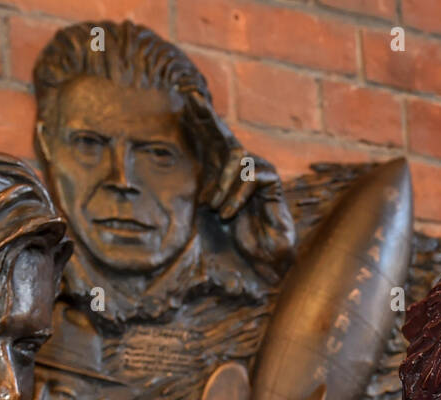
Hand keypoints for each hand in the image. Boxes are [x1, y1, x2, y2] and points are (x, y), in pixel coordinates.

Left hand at [184, 92, 294, 274]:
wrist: (261, 259)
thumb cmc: (232, 241)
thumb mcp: (204, 215)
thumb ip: (195, 193)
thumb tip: (167, 175)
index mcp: (223, 171)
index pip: (211, 140)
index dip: (199, 120)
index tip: (184, 99)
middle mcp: (241, 166)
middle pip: (223, 135)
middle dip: (207, 117)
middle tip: (192, 99)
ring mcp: (259, 171)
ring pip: (235, 158)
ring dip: (220, 183)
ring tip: (211, 207)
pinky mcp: (273, 182)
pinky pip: (251, 175)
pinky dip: (236, 195)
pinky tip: (227, 213)